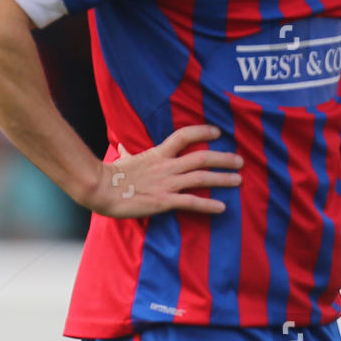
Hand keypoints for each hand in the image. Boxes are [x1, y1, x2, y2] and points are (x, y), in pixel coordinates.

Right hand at [81, 125, 243, 218]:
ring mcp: (167, 184)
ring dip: (223, 179)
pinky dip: (208, 205)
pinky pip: (191, 202)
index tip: (217, 132)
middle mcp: (166, 166)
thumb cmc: (110, 176)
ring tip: (239, 181)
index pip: (184, 136)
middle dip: (224, 158)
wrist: (100, 189)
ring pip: (201, 178)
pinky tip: (222, 208)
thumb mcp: (122, 160)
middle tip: (240, 161)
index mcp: (157, 154)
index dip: (202, 132)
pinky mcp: (164, 201)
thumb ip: (127, 153)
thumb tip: (123, 146)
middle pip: (201, 157)